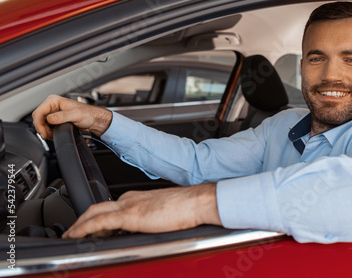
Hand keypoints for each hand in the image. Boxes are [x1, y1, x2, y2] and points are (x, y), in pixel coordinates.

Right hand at [32, 94, 112, 139]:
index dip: (39, 124)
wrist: (93, 120)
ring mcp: (53, 113)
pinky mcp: (55, 120)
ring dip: (46, 131)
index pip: (39, 112)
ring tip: (53, 135)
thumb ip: (62, 116)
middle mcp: (52, 106)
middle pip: (38, 119)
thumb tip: (50, 119)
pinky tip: (54, 134)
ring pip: (41, 124)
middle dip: (42, 128)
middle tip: (47, 136)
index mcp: (54, 101)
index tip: (43, 133)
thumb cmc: (88, 114)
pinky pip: (46, 127)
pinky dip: (49, 132)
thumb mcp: (75, 115)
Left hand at [62, 183, 221, 238]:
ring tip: (71, 237)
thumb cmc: (187, 208)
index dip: (95, 217)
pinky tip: (77, 236)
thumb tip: (144, 231)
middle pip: (97, 207)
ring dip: (79, 225)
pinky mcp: (131, 215)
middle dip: (81, 220)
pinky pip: (99, 222)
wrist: (197, 202)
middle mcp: (131, 199)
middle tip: (72, 232)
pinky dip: (84, 228)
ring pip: (94, 213)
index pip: (110, 207)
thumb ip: (150, 219)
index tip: (90, 229)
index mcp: (138, 198)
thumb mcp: (163, 213)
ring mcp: (130, 206)